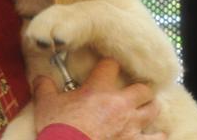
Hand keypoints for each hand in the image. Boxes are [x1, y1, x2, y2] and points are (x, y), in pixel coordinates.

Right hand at [33, 58, 165, 139]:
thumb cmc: (59, 128)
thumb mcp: (46, 104)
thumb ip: (44, 87)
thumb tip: (40, 79)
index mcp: (99, 89)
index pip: (111, 64)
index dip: (108, 64)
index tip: (106, 67)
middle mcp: (120, 104)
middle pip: (143, 88)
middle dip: (140, 89)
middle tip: (133, 91)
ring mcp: (130, 125)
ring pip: (154, 109)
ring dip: (150, 108)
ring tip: (146, 109)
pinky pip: (155, 138)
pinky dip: (156, 136)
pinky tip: (156, 134)